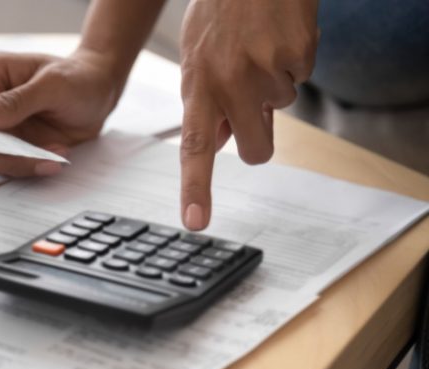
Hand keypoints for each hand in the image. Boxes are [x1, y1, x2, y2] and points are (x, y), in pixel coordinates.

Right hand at [0, 49, 122, 176]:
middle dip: (0, 153)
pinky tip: (56, 157)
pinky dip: (32, 167)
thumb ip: (13, 102)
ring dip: (20, 163)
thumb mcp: (51, 86)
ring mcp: (1, 127)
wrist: (101, 94)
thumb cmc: (78, 79)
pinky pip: (10, 167)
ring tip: (54, 154)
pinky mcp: (15, 146)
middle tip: (32, 153)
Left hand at [179, 0, 318, 229]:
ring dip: (273, 87)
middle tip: (253, 105)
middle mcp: (230, 82)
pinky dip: (292, 63)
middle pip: (257, 150)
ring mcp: (266, 69)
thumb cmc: (220, 15)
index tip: (196, 222)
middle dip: (259, 137)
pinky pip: (302, 78)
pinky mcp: (297, 54)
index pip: (193, 148)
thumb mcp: (196, 58)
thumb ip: (205, 104)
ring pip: (282, 109)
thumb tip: (216, 145)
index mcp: (199, 86)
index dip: (196, 188)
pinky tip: (276, 37)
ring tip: (258, 48)